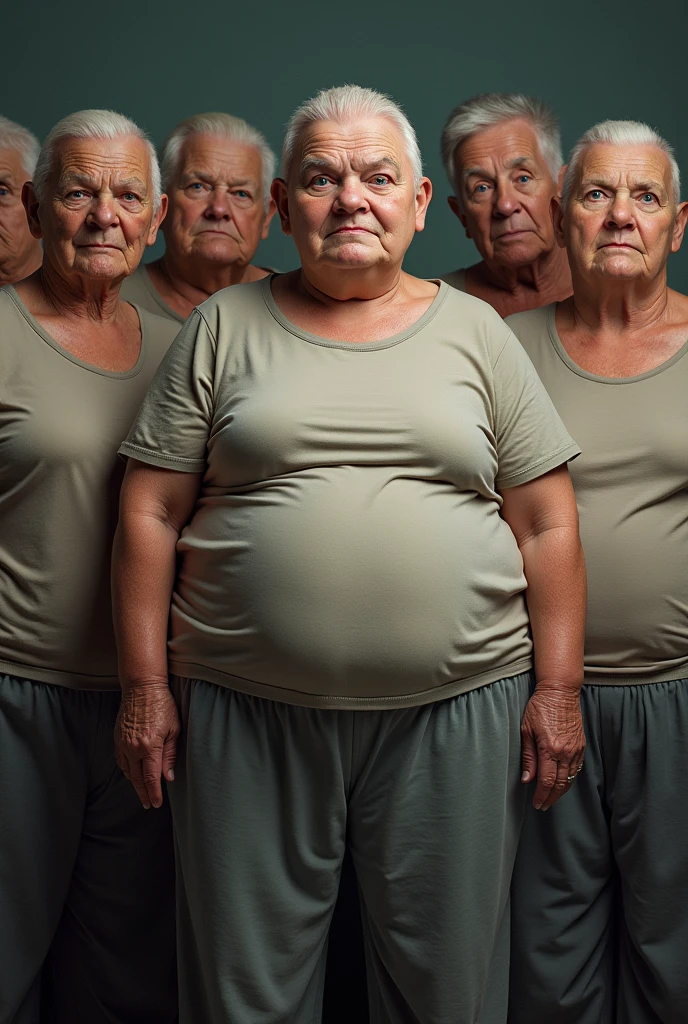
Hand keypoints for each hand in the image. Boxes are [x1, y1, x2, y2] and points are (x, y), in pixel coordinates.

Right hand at [115, 683, 179, 808]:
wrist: (142, 687)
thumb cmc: (162, 705)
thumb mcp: (174, 729)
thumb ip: (170, 755)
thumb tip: (168, 777)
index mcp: (150, 746)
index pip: (151, 778)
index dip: (154, 793)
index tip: (156, 804)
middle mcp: (133, 747)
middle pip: (137, 779)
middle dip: (143, 794)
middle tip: (149, 804)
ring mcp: (123, 743)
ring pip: (127, 771)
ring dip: (134, 783)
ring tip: (142, 791)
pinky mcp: (117, 737)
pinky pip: (120, 760)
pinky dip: (126, 770)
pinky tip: (132, 774)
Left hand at [520, 683, 584, 810]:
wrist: (560, 691)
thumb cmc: (540, 707)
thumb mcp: (526, 730)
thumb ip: (528, 757)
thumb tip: (527, 779)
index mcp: (550, 749)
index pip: (546, 782)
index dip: (541, 796)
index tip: (537, 804)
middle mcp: (566, 752)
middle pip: (560, 784)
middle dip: (551, 798)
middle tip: (543, 805)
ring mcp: (576, 749)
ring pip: (570, 778)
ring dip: (561, 792)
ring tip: (551, 798)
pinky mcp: (581, 745)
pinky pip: (576, 768)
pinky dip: (569, 779)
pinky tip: (562, 782)